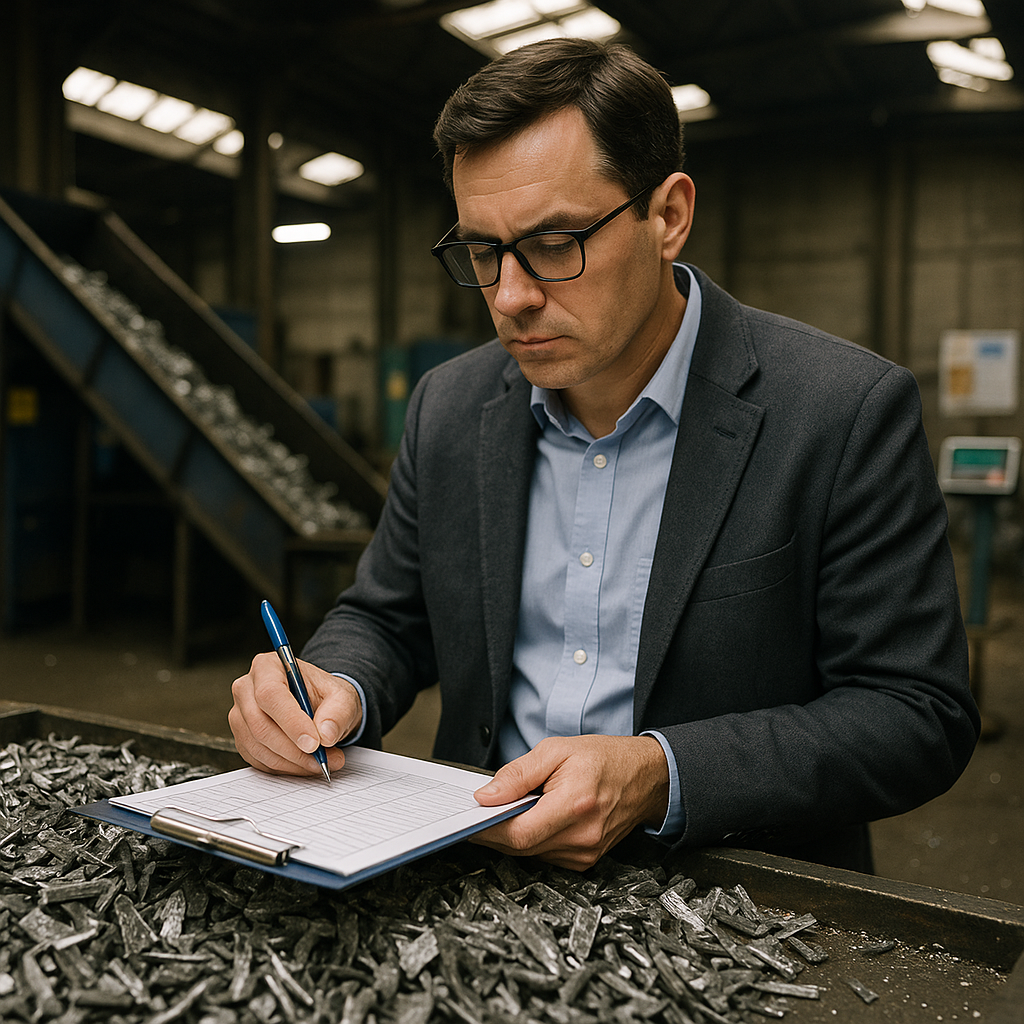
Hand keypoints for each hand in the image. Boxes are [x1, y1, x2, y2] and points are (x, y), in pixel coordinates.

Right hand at [229, 652, 361, 776]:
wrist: (319, 706)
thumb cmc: (325, 696)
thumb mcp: (342, 697)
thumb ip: (338, 713)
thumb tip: (326, 734)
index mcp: (267, 667)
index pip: (270, 694)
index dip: (291, 721)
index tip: (314, 743)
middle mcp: (247, 689)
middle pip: (260, 724)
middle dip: (294, 748)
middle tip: (323, 758)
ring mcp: (240, 716)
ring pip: (258, 746)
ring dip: (292, 761)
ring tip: (321, 762)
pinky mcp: (242, 739)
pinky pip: (258, 760)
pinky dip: (284, 767)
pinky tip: (304, 764)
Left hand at [470, 734, 669, 870]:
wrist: (645, 776)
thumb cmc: (604, 758)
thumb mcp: (556, 750)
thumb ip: (517, 774)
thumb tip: (485, 797)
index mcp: (574, 805)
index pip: (518, 833)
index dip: (487, 830)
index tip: (468, 820)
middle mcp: (582, 837)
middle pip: (520, 847)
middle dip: (495, 831)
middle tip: (480, 812)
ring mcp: (585, 853)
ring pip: (531, 853)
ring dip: (514, 835)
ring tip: (513, 809)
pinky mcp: (585, 861)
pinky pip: (545, 855)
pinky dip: (532, 839)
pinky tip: (534, 819)